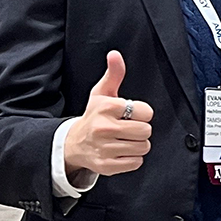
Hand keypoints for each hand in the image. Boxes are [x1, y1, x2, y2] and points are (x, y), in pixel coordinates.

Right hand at [63, 52, 152, 179]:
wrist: (74, 143)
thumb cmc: (94, 116)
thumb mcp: (101, 93)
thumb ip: (113, 74)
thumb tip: (115, 55)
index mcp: (105, 107)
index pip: (146, 111)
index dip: (141, 113)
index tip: (129, 114)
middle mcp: (104, 127)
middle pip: (146, 130)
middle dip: (140, 130)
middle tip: (127, 128)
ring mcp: (105, 148)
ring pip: (143, 147)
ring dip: (137, 144)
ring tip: (123, 139)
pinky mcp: (107, 166)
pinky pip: (136, 162)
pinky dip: (132, 159)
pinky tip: (120, 151)